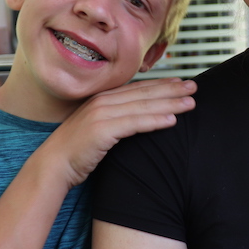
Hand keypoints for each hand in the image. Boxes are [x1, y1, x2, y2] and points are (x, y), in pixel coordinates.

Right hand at [37, 78, 196, 189]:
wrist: (53, 165)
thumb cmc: (77, 152)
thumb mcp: (97, 130)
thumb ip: (114, 121)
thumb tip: (134, 121)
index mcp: (102, 99)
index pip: (137, 88)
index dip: (160, 84)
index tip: (180, 82)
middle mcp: (103, 101)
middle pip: (144, 93)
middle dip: (171, 89)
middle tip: (194, 87)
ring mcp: (102, 114)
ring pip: (143, 106)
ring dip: (170, 103)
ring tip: (191, 103)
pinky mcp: (102, 129)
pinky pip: (135, 123)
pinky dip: (155, 120)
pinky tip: (172, 120)